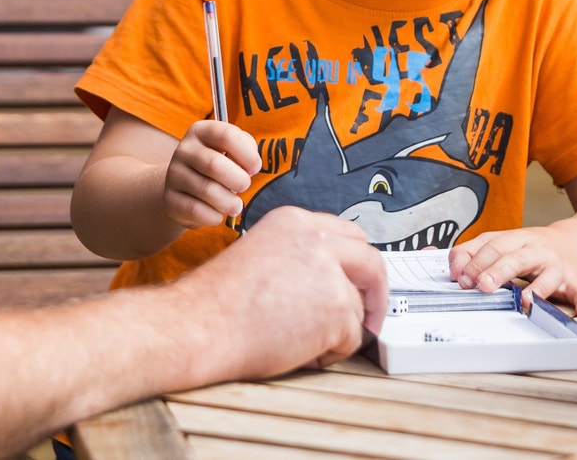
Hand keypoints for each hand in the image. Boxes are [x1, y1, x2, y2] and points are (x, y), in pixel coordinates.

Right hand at [163, 120, 259, 228]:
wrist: (184, 188)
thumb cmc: (217, 167)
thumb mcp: (230, 150)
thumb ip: (246, 149)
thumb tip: (251, 166)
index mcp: (201, 132)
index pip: (227, 135)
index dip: (248, 154)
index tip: (254, 168)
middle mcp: (184, 150)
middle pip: (215, 164)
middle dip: (239, 180)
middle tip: (243, 186)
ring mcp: (174, 174)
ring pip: (207, 190)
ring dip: (230, 202)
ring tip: (235, 204)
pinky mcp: (170, 199)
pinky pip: (196, 210)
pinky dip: (214, 216)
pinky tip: (217, 213)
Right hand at [180, 206, 387, 378]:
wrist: (200, 325)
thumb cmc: (217, 303)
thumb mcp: (260, 256)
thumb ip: (298, 259)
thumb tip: (329, 282)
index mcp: (293, 221)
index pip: (348, 235)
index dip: (358, 264)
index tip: (361, 283)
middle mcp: (316, 238)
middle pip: (371, 262)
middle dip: (375, 293)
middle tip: (371, 318)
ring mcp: (330, 272)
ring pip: (359, 309)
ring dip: (337, 331)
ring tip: (296, 340)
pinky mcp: (337, 308)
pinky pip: (352, 340)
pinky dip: (329, 354)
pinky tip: (296, 351)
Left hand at [449, 226, 576, 314]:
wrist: (573, 244)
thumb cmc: (529, 249)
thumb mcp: (502, 244)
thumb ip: (475, 253)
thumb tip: (453, 270)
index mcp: (515, 238)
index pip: (491, 245)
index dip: (474, 261)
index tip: (460, 277)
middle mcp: (535, 249)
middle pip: (514, 257)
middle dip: (497, 271)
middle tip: (482, 286)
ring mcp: (556, 264)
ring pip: (546, 274)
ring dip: (535, 288)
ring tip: (523, 300)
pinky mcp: (574, 280)